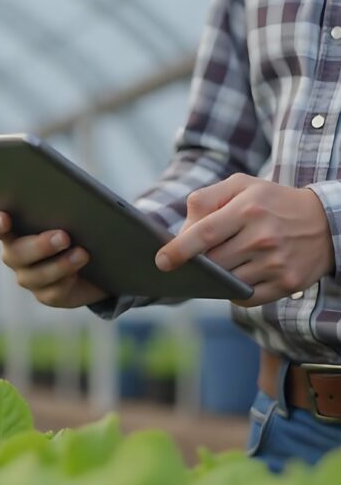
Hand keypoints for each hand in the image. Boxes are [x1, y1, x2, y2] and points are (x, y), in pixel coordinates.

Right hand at [0, 211, 108, 307]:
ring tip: (82, 253)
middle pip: (15, 254)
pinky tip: (79, 271)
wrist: (100, 256)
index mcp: (11, 228)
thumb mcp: (72, 210)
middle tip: (64, 236)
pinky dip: (66, 281)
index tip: (4, 219)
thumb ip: (62, 204)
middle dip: (39, 246)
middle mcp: (15, 253)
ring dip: (59, 264)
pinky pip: (52, 293)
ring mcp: (29, 276)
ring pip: (34, 276)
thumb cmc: (79, 223)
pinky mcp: (48, 294)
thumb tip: (68, 198)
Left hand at [154, 173, 334, 306]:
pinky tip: (239, 275)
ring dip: (216, 277)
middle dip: (199, 263)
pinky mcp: (286, 284)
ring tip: (225, 262)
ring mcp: (275, 263)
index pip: (204, 234)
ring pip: (226, 281)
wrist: (327, 222)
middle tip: (197, 258)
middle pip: (212, 261)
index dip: (178, 250)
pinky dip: (233, 291)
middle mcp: (262, 237)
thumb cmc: (271, 202)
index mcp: (248, 208)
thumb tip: (181, 232)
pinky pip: (244, 297)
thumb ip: (206, 200)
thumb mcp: (241, 186)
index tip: (161, 262)